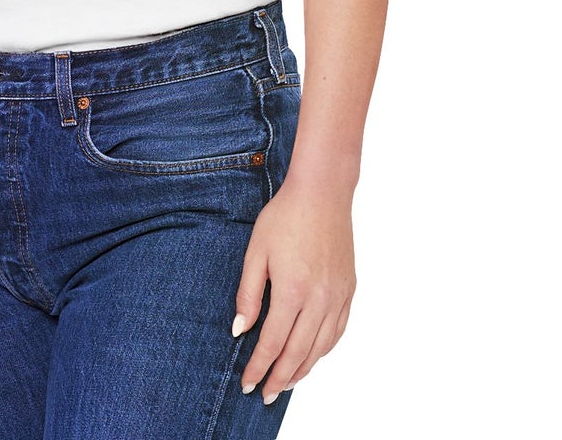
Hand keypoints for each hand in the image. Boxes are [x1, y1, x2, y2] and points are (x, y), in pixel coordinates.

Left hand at [233, 182, 354, 404]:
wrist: (322, 195)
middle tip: (265, 395)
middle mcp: (319, 300)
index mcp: (292, 291)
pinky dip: (323, 350)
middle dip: (280, 377)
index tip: (249, 384)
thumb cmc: (283, 218)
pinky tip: (311, 356)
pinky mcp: (349, 291)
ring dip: (303, 369)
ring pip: (321, 348)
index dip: (260, 367)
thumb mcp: (255, 252)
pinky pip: (337, 332)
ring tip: (285, 383)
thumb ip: (248, 294)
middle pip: (298, 353)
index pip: (273, 342)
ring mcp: (338, 297)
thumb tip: (240, 330)